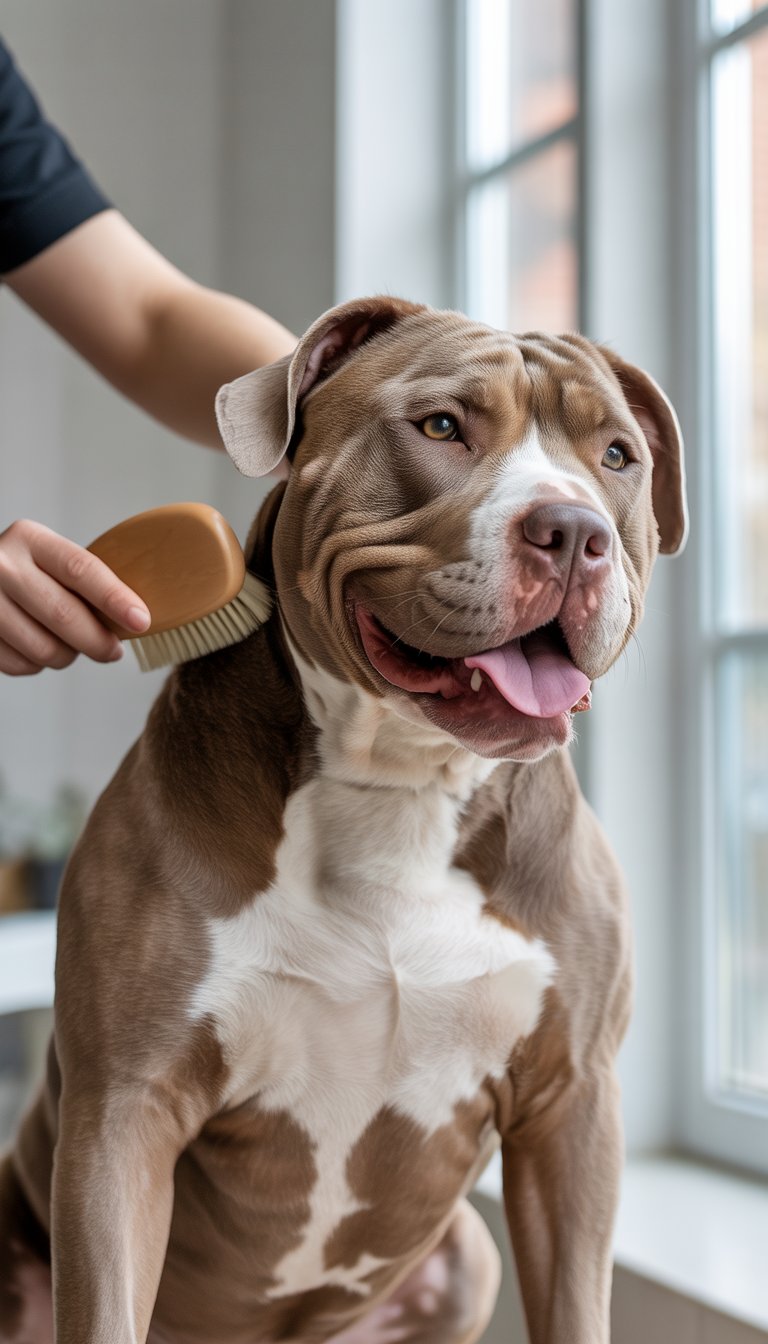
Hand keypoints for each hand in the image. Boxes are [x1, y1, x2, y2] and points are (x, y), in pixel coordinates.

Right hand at [0, 519, 149, 674]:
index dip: (114, 598)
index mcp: (30, 539)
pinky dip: (39, 664)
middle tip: (114, 651)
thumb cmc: (28, 573)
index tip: (141, 620)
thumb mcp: (50, 559)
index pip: (80, 569)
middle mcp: (2, 565)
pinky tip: (40, 647)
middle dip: (98, 641)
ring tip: (72, 646)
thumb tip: (133, 618)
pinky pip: (22, 665)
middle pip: (63, 614)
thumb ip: (83, 580)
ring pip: (44, 648)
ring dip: (68, 656)